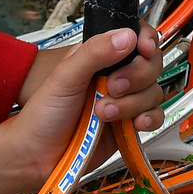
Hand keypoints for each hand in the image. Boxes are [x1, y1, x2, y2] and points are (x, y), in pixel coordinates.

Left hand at [6, 27, 165, 180]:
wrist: (38, 157)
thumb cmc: (43, 115)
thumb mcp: (65, 76)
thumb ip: (95, 53)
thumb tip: (126, 36)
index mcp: (98, 56)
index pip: (133, 36)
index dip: (144, 40)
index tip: (142, 49)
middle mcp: (114, 76)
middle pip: (150, 64)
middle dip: (136, 76)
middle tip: (112, 87)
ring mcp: (123, 101)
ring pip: (153, 91)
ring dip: (132, 103)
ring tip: (103, 112)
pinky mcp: (129, 124)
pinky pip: (154, 116)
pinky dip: (149, 118)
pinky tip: (134, 123)